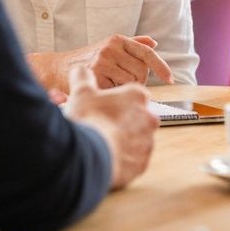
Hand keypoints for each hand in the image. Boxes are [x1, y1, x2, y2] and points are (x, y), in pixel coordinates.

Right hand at [32, 34, 173, 92]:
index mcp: (118, 40)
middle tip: (124, 84)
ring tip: (112, 87)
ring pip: (131, 82)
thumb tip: (154, 42)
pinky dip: (113, 94)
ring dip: (125, 89)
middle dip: (138, 81)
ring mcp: (103, 61)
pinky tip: (104, 90)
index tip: (170, 79)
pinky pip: (116, 90)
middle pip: (142, 71)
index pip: (146, 52)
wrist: (59, 68)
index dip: (161, 66)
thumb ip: (132, 44)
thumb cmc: (88, 59)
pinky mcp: (95, 75)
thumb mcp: (109, 47)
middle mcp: (111, 48)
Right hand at [64, 64, 157, 188]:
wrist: (91, 155)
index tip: (103, 109)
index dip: (116, 102)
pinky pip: (133, 159)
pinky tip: (106, 158)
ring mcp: (147, 141)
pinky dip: (122, 159)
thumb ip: (83, 77)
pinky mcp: (142, 162)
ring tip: (101, 144)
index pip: (133, 95)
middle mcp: (149, 116)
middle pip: (135, 117)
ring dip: (122, 141)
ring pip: (135, 139)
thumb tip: (81, 68)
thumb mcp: (82, 93)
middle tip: (100, 127)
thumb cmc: (89, 119)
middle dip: (120, 122)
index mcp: (138, 96)